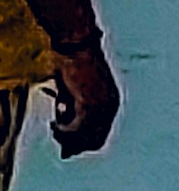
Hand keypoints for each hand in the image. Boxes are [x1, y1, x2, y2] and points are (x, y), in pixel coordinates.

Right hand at [40, 38, 104, 157]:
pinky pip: (73, 128)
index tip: (65, 140)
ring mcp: (102, 107)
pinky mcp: (89, 104)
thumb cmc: (73, 64)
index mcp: (112, 102)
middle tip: (56, 132)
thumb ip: (72, 115)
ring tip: (54, 124)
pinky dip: (61, 127)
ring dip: (65, 134)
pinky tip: (54, 120)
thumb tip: (66, 146)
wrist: (76, 44)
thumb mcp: (75, 94)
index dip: (82, 142)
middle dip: (73, 142)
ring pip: (83, 137)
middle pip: (94, 141)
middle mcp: (111, 107)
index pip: (101, 136)